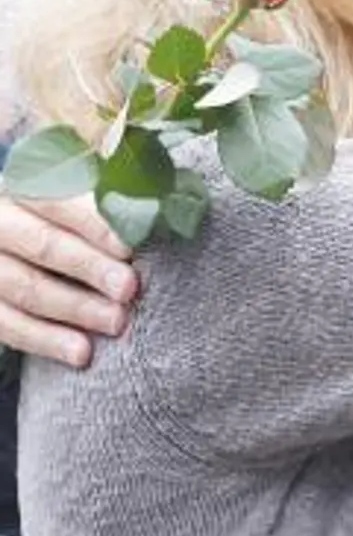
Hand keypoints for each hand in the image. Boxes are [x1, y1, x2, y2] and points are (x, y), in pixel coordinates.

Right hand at [0, 195, 136, 366]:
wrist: (39, 240)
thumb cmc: (78, 209)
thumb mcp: (89, 185)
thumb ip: (113, 182)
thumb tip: (155, 191)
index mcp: (23, 185)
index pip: (58, 201)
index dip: (95, 224)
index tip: (129, 248)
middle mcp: (0, 221)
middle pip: (41, 244)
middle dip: (88, 268)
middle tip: (128, 288)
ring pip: (22, 287)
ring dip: (73, 308)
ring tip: (116, 322)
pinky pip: (6, 324)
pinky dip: (45, 340)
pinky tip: (82, 353)